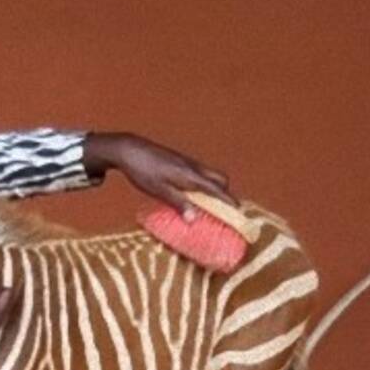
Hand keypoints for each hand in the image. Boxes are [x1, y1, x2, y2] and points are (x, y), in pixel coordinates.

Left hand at [84, 131, 236, 219]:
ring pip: (210, 175)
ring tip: (208, 205)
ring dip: (214, 188)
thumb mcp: (159, 191)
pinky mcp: (180, 161)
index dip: (229, 201)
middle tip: (222, 210)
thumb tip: (194, 220)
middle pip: (220, 179)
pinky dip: (203, 184)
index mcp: (190, 176)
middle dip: (225, 193)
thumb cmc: (143, 171)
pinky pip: (199, 173)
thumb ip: (178, 204)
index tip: (239, 211)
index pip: (217, 189)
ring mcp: (187, 162)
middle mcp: (193, 167)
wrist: (130, 149)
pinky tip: (191, 194)